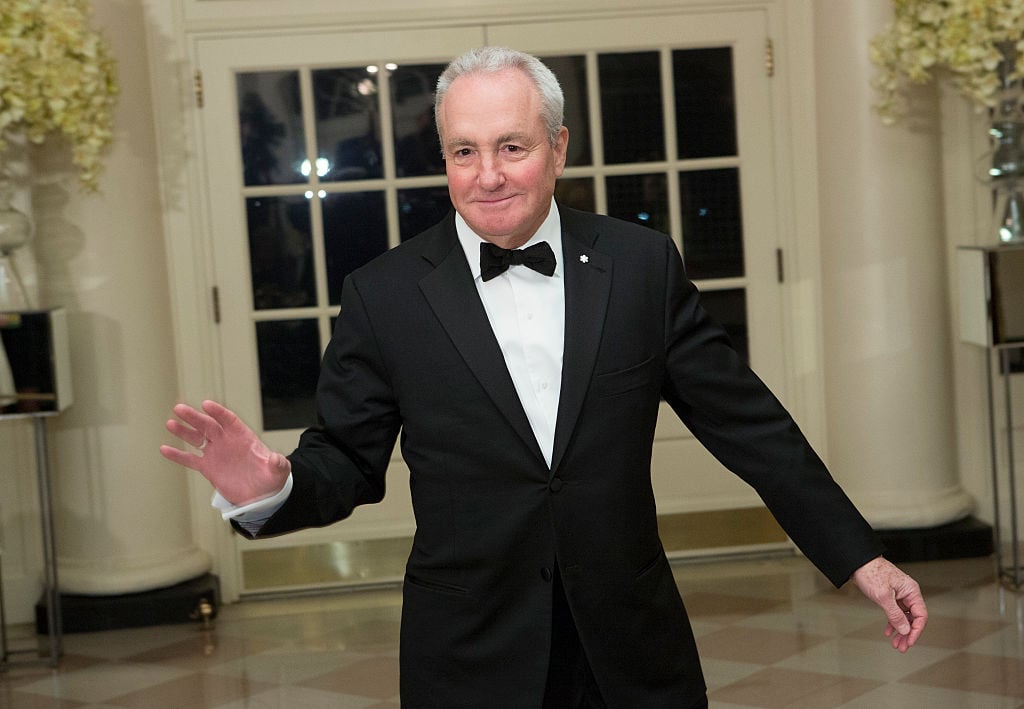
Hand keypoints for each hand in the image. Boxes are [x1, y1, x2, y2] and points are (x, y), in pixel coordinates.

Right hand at [160, 399, 290, 505]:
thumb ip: (277, 464)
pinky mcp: (208, 467)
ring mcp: (216, 453)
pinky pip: (190, 459)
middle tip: (179, 408)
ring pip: (197, 438)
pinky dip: (178, 454)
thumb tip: (277, 460)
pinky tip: (165, 448)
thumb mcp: (278, 470)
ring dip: (184, 431)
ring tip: (170, 423)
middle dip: (195, 417)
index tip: (206, 405)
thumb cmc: (271, 478)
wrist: (261, 494)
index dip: (218, 412)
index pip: (229, 420)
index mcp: (243, 437)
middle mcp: (227, 441)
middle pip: (208, 425)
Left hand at [851, 556, 926, 652]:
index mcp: (911, 591)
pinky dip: (892, 622)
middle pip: (913, 618)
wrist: (857, 562)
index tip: (909, 641)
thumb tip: (905, 630)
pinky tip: (888, 631)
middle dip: (907, 634)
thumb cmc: (871, 572)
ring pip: (904, 617)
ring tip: (895, 643)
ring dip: (900, 630)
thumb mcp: (884, 596)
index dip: (916, 631)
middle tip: (902, 647)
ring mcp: (899, 595)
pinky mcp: (890, 596)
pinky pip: (895, 612)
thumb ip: (895, 615)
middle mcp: (907, 593)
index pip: (921, 615)